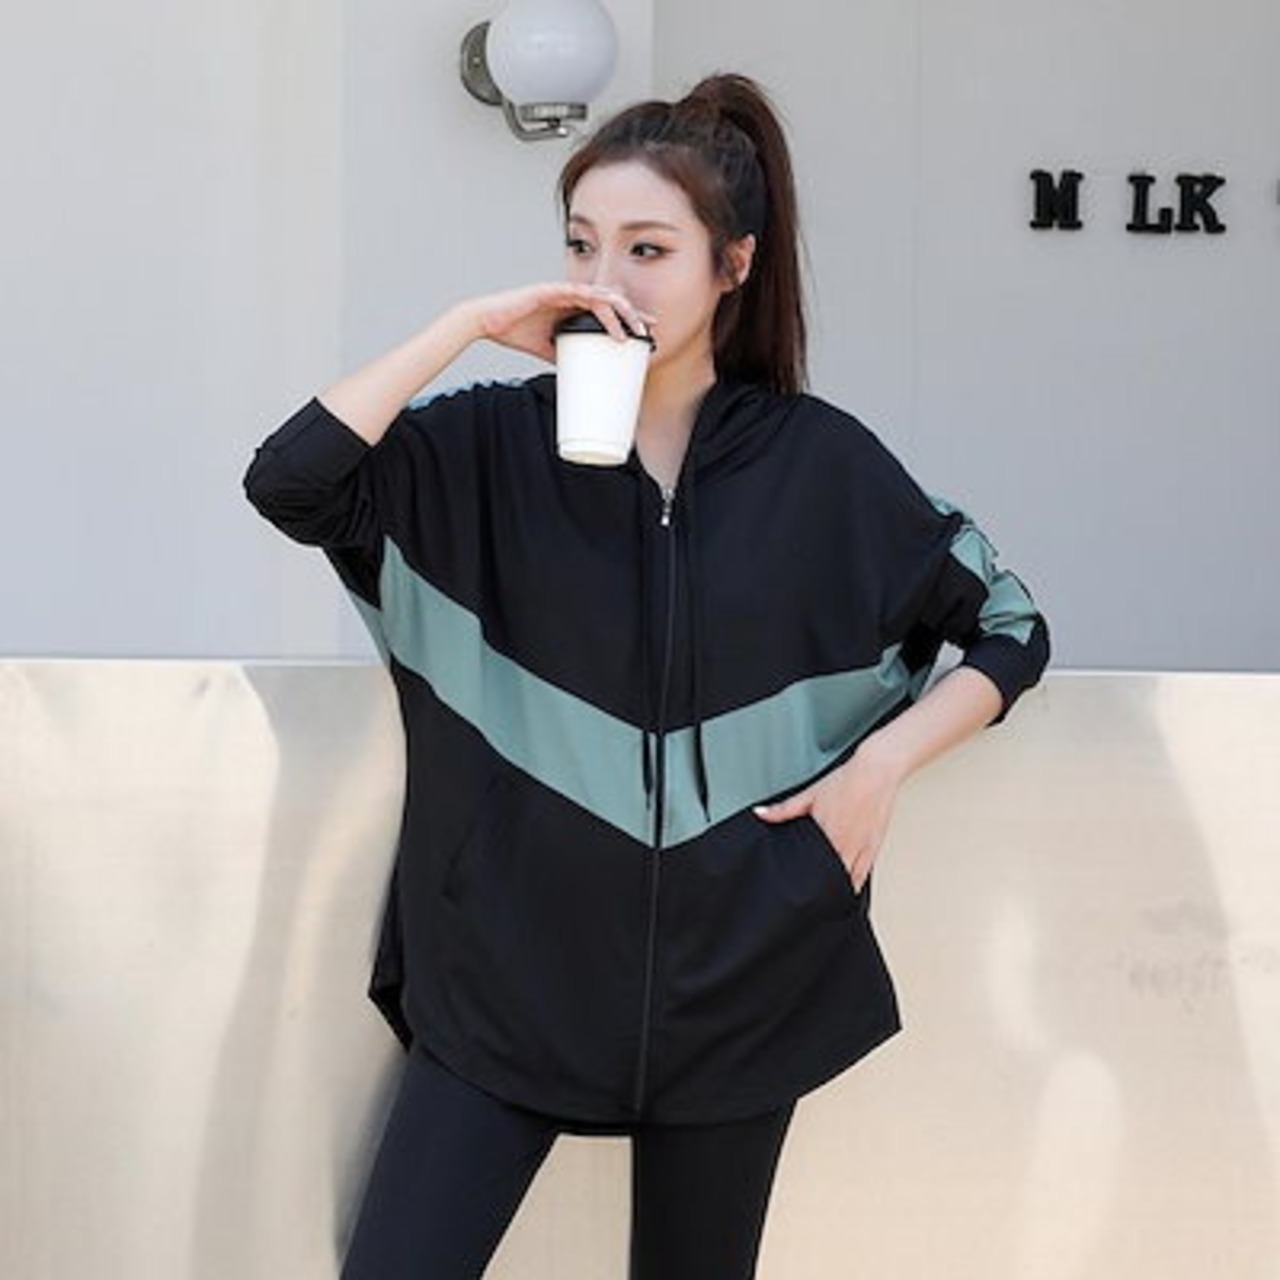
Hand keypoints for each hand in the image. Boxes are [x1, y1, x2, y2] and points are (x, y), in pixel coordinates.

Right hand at [468, 283, 654, 363]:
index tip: (644, 331)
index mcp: (570, 306)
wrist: (486, 322)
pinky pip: (579, 293)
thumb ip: (562, 354)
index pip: (606, 308)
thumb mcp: (545, 348)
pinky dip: (597, 304)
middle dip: (632, 313)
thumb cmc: (513, 331)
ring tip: (635, 329)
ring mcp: (561, 291)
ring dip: (621, 311)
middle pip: (610, 300)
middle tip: (650, 329)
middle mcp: (570, 295)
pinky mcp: (550, 291)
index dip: (626, 317)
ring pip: (601, 295)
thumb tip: (577, 373)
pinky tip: (610, 314)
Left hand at [753, 748, 903, 892]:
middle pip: (828, 875)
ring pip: (846, 879)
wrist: (876, 772)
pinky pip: (863, 874)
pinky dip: (854, 884)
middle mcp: (844, 844)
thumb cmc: (845, 781)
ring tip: (823, 896)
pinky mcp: (873, 848)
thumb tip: (760, 813)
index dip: (801, 878)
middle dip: (817, 885)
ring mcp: (860, 848)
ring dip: (835, 887)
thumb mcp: (809, 793)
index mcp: (826, 833)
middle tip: (805, 894)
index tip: (792, 887)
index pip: (810, 864)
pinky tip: (846, 889)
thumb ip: (784, 809)